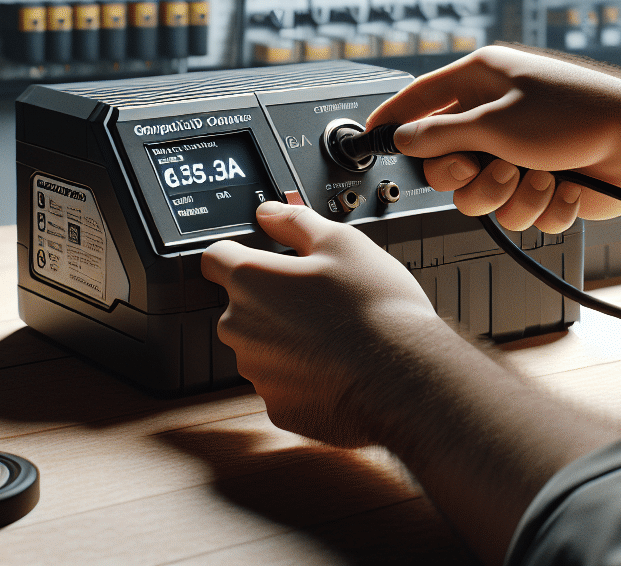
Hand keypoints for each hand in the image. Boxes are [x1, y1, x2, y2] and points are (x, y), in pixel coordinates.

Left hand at [202, 201, 456, 446]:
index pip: (216, 257)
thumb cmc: (374, 307)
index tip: (265, 259)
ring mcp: (257, 373)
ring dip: (287, 339)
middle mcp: (240, 329)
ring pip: (263, 347)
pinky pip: (283, 384)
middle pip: (243, 306)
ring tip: (334, 334)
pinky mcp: (278, 408)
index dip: (239, 253)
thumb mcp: (342, 242)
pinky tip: (337, 367)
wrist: (404, 377)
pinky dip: (304, 375)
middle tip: (318, 297)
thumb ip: (294, 222)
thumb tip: (268, 213)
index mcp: (250, 281)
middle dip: (272, 301)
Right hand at [365, 45, 620, 230]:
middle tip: (491, 167)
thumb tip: (405, 138)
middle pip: (446, 161)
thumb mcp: (495, 123)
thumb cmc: (579, 119)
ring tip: (539, 177)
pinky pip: (519, 211)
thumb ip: (441, 134)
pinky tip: (564, 188)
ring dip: (510, 195)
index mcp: (484, 79)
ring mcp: (522, 151)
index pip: (423, 96)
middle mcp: (500, 114)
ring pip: (482, 196)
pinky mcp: (544, 183)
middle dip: (468, 176)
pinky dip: (542, 206)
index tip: (369, 136)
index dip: (394, 116)